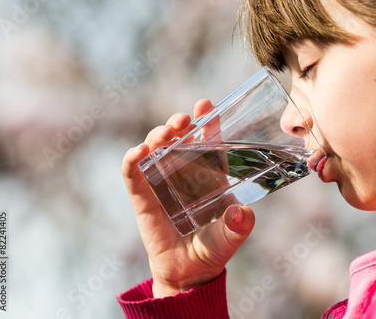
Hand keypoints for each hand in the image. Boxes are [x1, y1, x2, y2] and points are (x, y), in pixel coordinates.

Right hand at [122, 99, 255, 297]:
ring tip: (166, 133)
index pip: (208, 141)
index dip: (208, 122)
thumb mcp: (231, 236)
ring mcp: (161, 181)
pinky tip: (139, 152)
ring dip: (158, 135)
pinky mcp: (142, 195)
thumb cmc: (213, 248)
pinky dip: (133, 159)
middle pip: (179, 137)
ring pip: (156, 147)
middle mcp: (185, 172)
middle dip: (180, 123)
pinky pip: (133, 172)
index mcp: (210, 174)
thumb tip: (242, 214)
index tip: (206, 104)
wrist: (188, 272)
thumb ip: (239, 226)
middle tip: (184, 119)